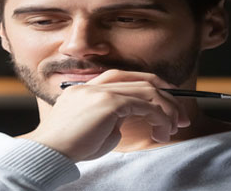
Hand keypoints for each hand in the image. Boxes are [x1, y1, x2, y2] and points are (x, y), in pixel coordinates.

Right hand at [21, 70, 191, 160]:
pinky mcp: (108, 101)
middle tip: (180, 118)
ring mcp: (100, 90)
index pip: (125, 78)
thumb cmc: (70, 148)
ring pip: (147, 90)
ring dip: (166, 109)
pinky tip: (161, 131)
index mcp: (86, 89)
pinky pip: (144, 104)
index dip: (150, 88)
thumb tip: (127, 121)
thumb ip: (112, 120)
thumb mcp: (94, 130)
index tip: (166, 106)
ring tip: (173, 128)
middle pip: (141, 80)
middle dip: (167, 98)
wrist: (49, 152)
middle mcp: (93, 84)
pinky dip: (159, 117)